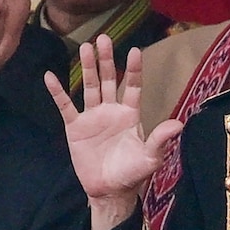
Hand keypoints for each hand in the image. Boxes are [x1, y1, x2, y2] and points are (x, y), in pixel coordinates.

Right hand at [44, 34, 182, 229]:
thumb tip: (179, 124)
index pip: (133, 86)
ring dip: (87, 67)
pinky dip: (58, 92)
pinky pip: (65, 106)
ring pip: (89, 86)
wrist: (109, 190)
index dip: (134, 69)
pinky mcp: (75, 127)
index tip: (135, 50)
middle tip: (103, 38)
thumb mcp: (150, 157)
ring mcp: (92, 116)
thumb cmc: (132, 173)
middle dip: (106, 59)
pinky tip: (50, 76)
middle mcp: (111, 110)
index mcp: (130, 114)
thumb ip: (161, 139)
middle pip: (109, 79)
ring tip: (84, 47)